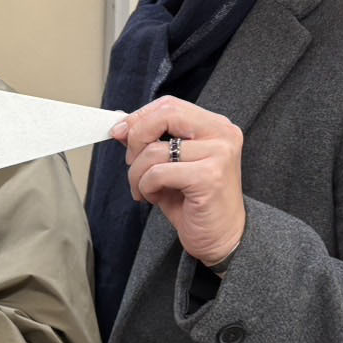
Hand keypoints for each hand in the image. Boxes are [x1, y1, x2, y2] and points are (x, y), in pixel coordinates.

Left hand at [114, 96, 244, 267]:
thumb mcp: (169, 165)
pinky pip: (158, 173)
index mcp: (215, 126)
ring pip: (154, 150)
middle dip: (136, 138)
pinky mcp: (209, 177)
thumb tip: (122, 127)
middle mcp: (222, 134)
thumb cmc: (195, 202)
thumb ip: (151, 142)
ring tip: (143, 189)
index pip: (169, 105)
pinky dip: (146, 186)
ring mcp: (219, 154)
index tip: (120, 132)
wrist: (221, 238)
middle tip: (131, 161)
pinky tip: (154, 197)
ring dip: (136, 173)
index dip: (140, 117)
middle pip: (164, 115)